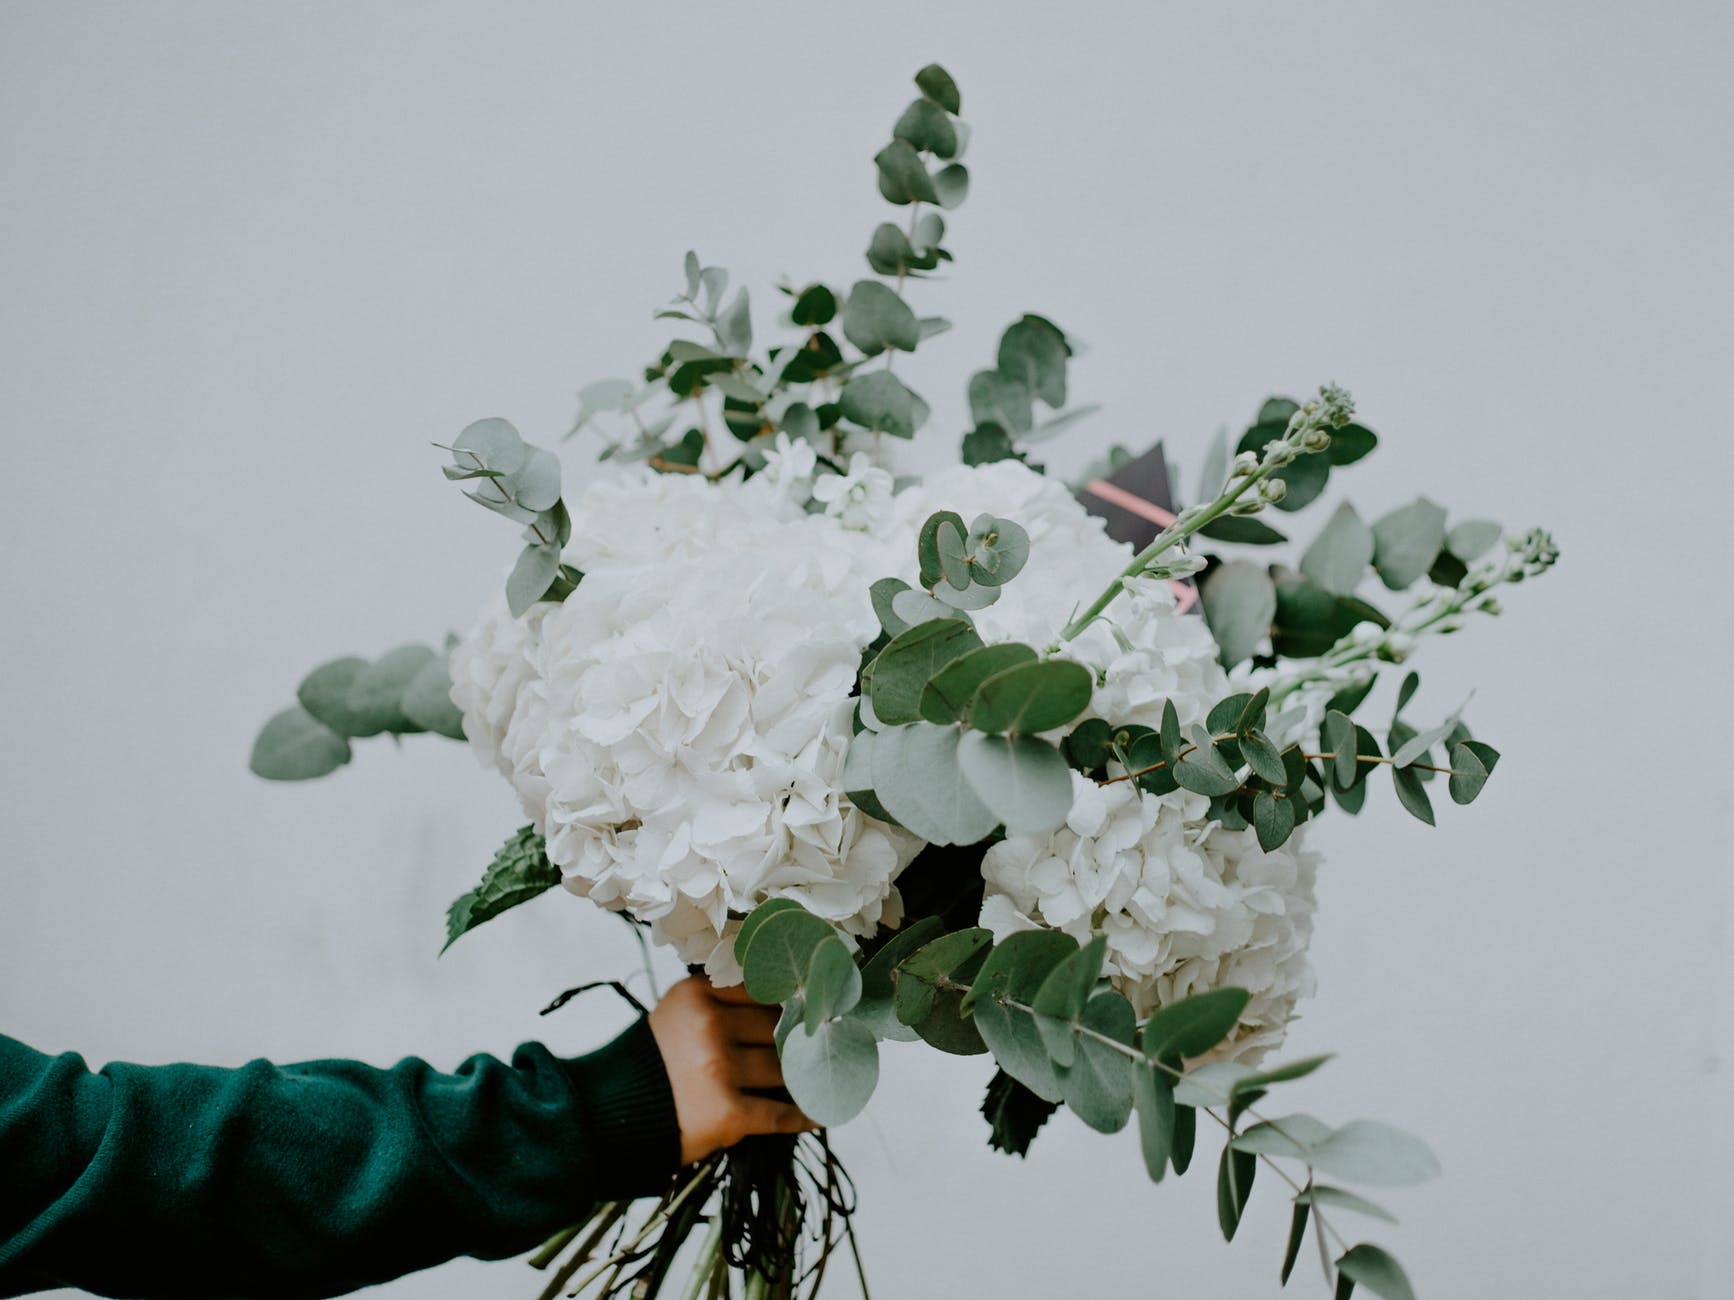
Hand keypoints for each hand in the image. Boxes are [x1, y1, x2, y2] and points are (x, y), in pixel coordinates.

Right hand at [647, 976, 816, 1164]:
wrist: (609, 1118)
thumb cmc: (651, 1065)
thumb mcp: (677, 1016)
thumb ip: (721, 1004)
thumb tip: (786, 1007)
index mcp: (698, 995)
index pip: (763, 991)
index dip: (791, 1002)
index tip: (813, 1009)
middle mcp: (710, 1026)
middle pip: (777, 1029)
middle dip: (798, 1042)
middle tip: (822, 1048)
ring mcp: (719, 1069)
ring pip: (783, 1069)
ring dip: (804, 1078)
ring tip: (820, 1080)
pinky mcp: (727, 1112)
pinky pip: (779, 1113)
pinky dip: (803, 1115)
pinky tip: (820, 1114)